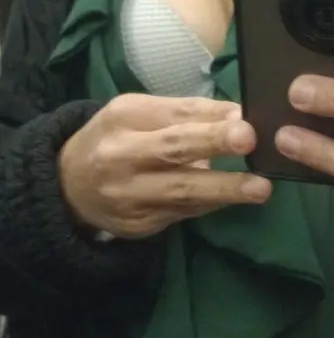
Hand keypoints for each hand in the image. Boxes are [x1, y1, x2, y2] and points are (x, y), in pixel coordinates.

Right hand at [59, 95, 270, 238]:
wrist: (69, 186)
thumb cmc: (115, 139)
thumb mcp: (139, 114)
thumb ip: (185, 114)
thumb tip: (238, 115)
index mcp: (123, 118)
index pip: (173, 113)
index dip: (210, 117)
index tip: (245, 118)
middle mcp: (122, 155)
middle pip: (172, 149)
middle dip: (213, 143)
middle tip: (250, 140)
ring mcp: (129, 195)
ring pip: (182, 191)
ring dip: (225, 189)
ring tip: (259, 188)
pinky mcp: (139, 224)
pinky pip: (183, 213)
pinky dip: (211, 204)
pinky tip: (233, 199)